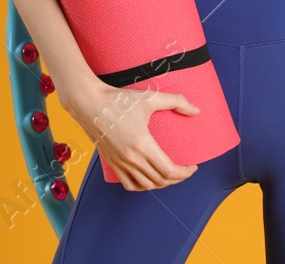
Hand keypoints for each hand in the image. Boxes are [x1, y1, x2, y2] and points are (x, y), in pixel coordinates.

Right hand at [61, 81, 200, 190]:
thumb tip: (196, 110)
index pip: (169, 171)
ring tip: (170, 176)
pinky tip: (149, 179)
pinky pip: (129, 184)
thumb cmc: (118, 99)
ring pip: (146, 185)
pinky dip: (142, 186)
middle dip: (177, 179)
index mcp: (142, 144)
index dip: (184, 173)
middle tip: (185, 170)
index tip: (192, 167)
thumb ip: (175, 101)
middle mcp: (131, 158)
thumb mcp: (149, 97)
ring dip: (162, 184)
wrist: (88, 103)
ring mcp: (120, 163)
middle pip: (160, 180)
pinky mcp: (112, 163)